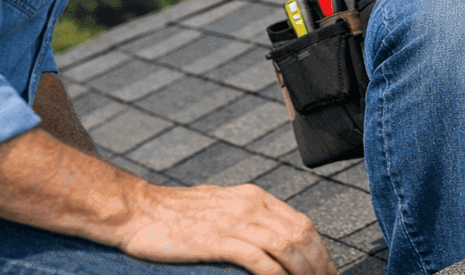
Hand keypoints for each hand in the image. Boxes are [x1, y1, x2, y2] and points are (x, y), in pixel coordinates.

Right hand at [115, 182, 335, 274]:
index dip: (320, 249)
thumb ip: (245, 217)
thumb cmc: (174, 213)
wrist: (137, 210)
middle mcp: (250, 205)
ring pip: (286, 246)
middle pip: (301, 235)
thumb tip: (268, 237)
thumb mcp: (219, 205)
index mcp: (254, 197)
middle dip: (319, 263)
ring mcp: (234, 221)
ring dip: (304, 271)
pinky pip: (258, 259)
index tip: (327, 270)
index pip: (302, 223)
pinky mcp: (217, 240)